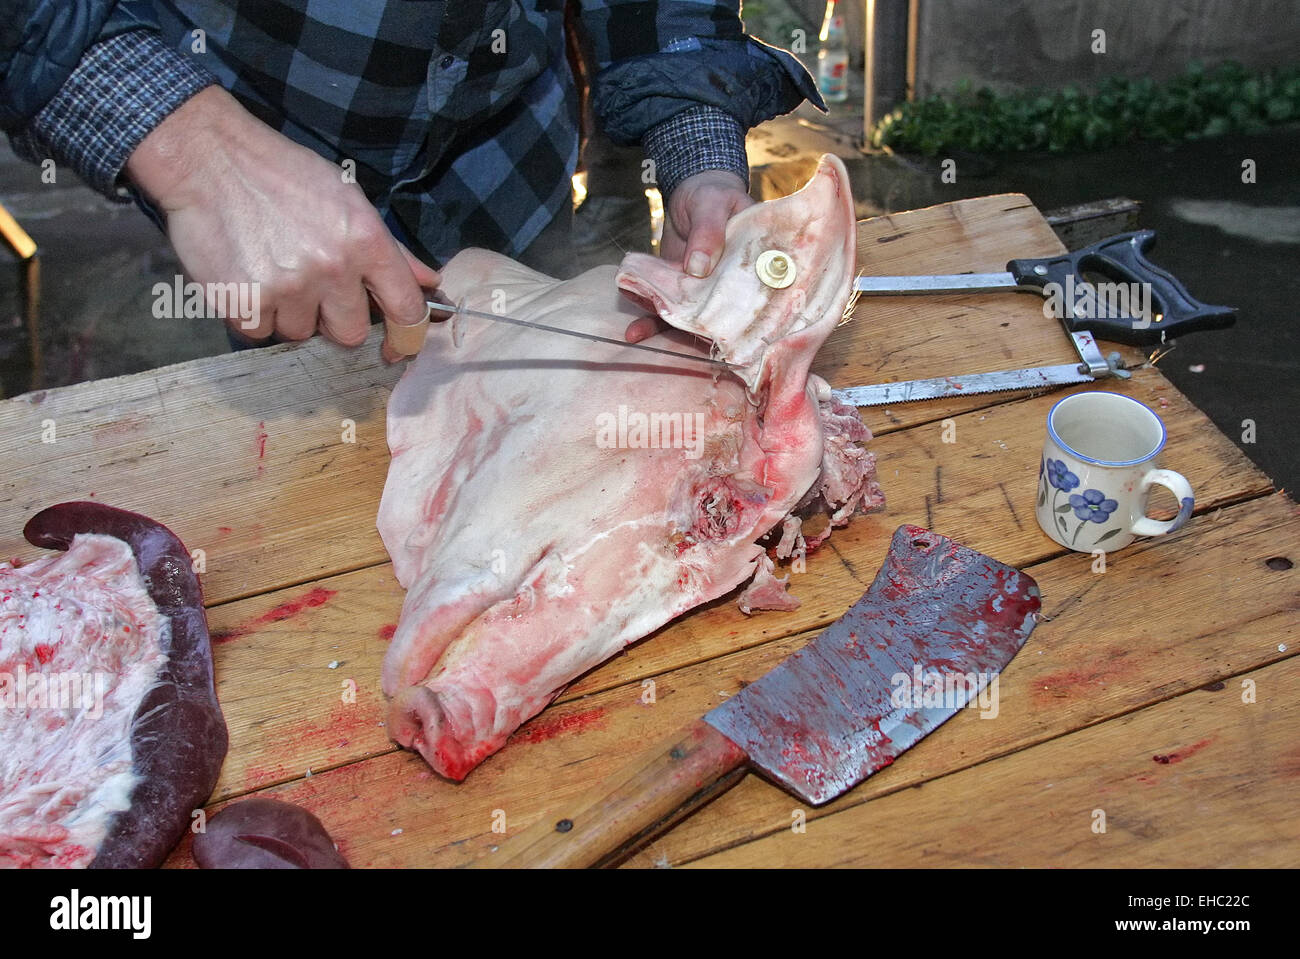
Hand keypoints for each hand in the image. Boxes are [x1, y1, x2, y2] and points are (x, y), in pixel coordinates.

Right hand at [126, 86, 438, 361]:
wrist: (210, 159)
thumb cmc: (283, 175)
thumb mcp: (348, 199)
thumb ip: (391, 250)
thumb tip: (430, 283)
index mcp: (365, 241)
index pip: (406, 309)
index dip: (406, 334)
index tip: (398, 344)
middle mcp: (332, 267)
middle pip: (350, 333)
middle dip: (334, 319)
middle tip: (313, 288)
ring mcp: (288, 286)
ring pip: (301, 333)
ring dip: (289, 314)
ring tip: (273, 272)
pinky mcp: (245, 300)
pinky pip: (259, 332)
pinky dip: (254, 315)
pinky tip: (248, 280)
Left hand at [626, 169, 752, 343]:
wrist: (692, 192)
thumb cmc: (712, 194)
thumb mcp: (712, 204)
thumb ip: (708, 232)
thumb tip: (698, 268)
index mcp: (754, 267)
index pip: (753, 299)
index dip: (741, 321)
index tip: (723, 336)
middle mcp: (732, 286)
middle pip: (719, 316)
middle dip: (696, 332)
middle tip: (676, 342)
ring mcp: (705, 291)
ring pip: (690, 317)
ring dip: (665, 328)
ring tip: (639, 336)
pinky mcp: (682, 290)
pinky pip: (669, 307)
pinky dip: (650, 318)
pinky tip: (634, 330)